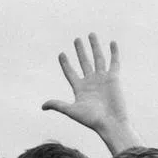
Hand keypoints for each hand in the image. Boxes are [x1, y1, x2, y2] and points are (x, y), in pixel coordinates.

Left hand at [42, 32, 140, 152]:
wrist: (110, 123)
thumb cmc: (91, 119)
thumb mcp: (72, 110)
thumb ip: (58, 105)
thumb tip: (42, 106)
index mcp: (80, 89)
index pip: (70, 73)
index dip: (65, 64)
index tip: (61, 54)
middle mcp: (91, 82)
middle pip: (84, 62)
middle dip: (80, 51)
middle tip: (76, 39)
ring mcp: (102, 79)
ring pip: (98, 59)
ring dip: (94, 47)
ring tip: (90, 34)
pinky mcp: (114, 78)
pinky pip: (114, 63)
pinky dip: (114, 53)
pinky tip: (112, 42)